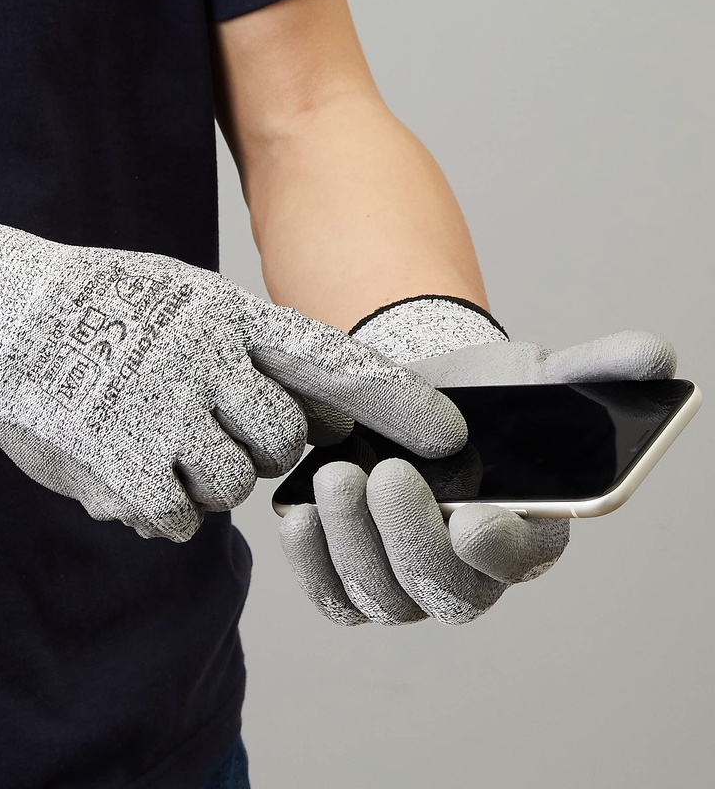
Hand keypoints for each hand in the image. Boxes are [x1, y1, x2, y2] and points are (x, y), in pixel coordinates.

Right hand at [0, 208, 466, 541]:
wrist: (5, 313)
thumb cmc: (106, 308)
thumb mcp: (187, 298)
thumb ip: (253, 353)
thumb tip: (319, 416)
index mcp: (227, 314)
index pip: (332, 362)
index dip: (395, 402)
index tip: (448, 434)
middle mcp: (205, 361)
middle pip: (282, 444)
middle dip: (256, 447)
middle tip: (204, 422)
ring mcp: (165, 414)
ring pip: (230, 486)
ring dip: (198, 474)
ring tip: (148, 430)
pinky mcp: (124, 467)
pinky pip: (178, 517)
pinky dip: (157, 502)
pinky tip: (121, 459)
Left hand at [279, 296, 676, 623]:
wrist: (414, 406)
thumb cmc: (482, 401)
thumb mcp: (537, 376)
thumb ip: (595, 369)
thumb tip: (653, 352)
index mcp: (524, 536)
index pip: (518, 562)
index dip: (500, 551)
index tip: (478, 519)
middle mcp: (466, 575)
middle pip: (443, 592)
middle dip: (410, 538)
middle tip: (385, 475)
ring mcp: (406, 583)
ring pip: (382, 597)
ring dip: (354, 542)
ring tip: (335, 477)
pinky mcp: (354, 576)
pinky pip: (333, 596)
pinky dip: (313, 564)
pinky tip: (297, 517)